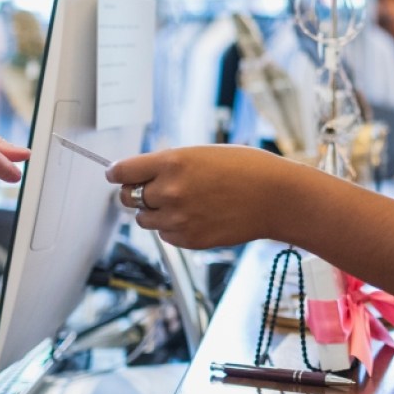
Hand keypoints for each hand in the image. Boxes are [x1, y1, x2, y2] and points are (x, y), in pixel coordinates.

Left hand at [106, 144, 290, 249]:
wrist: (276, 197)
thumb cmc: (246, 169)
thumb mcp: (203, 153)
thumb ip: (169, 165)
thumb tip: (140, 176)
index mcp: (172, 162)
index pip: (121, 172)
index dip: (117, 173)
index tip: (117, 175)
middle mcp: (169, 191)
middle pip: (128, 198)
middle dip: (137, 193)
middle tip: (155, 189)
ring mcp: (177, 219)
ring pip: (145, 220)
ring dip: (156, 212)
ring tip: (186, 203)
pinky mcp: (188, 240)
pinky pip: (165, 236)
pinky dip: (174, 228)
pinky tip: (199, 216)